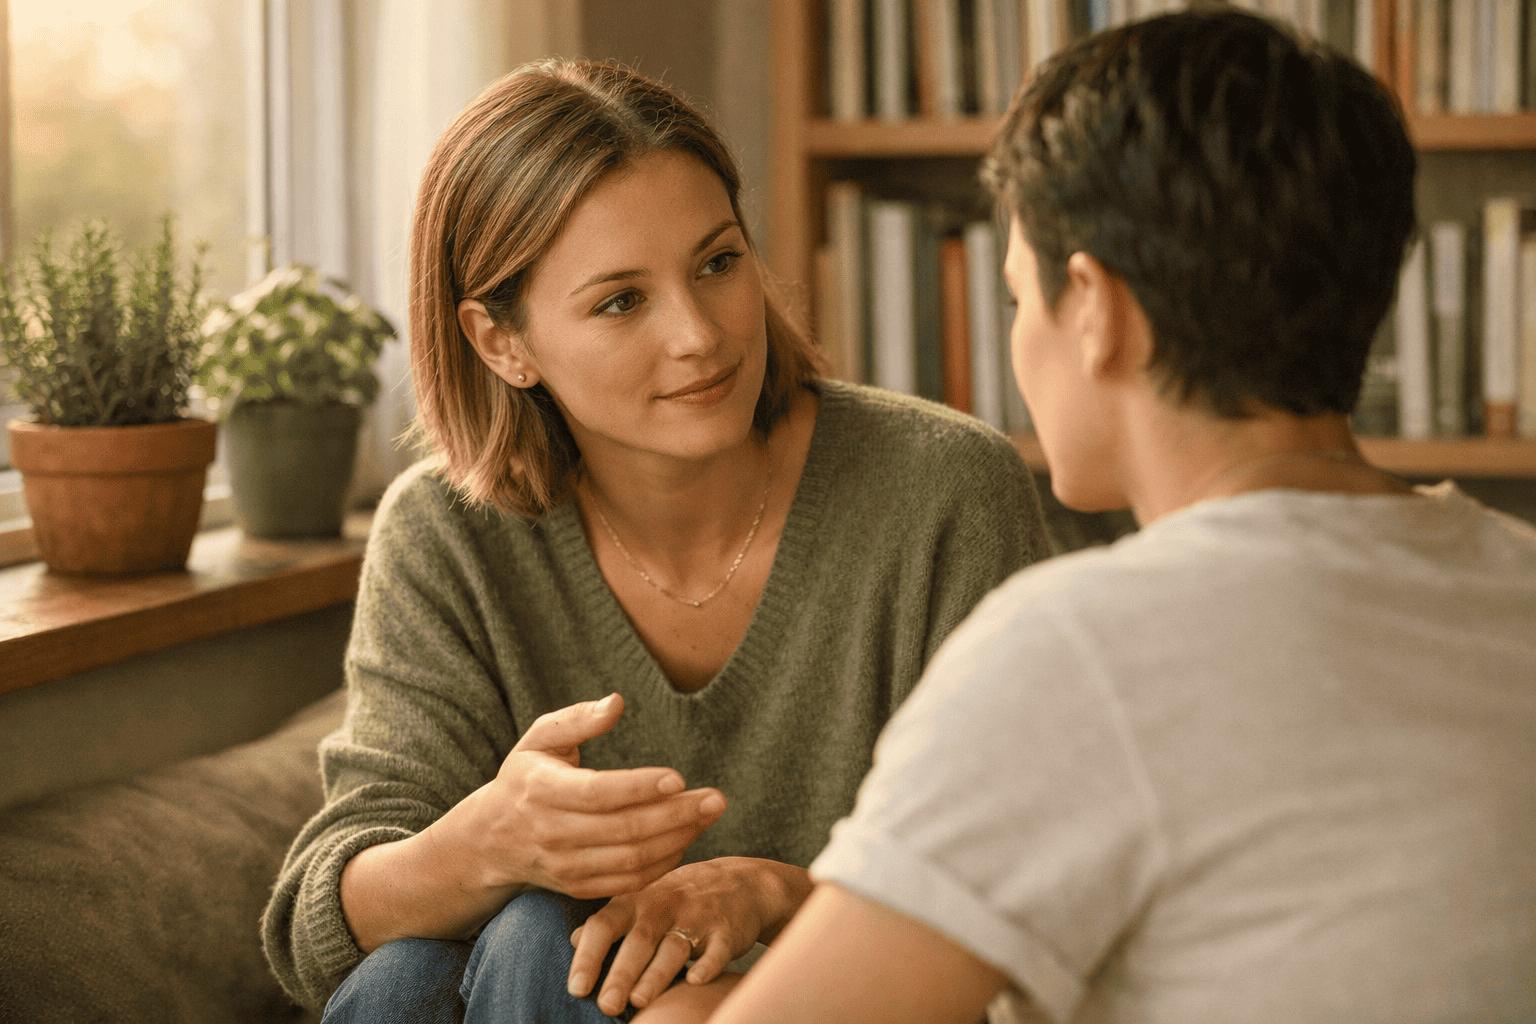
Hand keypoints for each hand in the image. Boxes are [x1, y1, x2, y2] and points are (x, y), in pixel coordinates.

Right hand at [459, 693, 727, 900]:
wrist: (490, 838)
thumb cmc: (526, 776)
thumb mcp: (539, 738)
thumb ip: (576, 719)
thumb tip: (616, 702)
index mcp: (541, 790)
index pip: (597, 793)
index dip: (639, 787)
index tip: (679, 776)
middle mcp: (551, 833)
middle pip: (623, 830)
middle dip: (676, 815)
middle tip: (716, 799)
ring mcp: (564, 866)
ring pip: (631, 860)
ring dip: (677, 839)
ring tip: (707, 815)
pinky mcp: (577, 887)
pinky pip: (628, 883)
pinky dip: (661, 865)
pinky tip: (685, 839)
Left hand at [567, 857, 813, 1015]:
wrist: (740, 882)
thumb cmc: (679, 899)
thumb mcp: (643, 900)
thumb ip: (610, 920)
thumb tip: (574, 939)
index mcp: (636, 901)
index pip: (605, 925)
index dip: (589, 956)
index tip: (576, 987)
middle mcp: (664, 906)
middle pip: (639, 940)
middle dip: (621, 973)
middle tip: (606, 1005)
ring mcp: (697, 918)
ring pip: (674, 947)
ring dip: (656, 974)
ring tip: (639, 1001)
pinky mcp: (727, 932)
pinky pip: (717, 949)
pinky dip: (708, 965)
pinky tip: (696, 982)